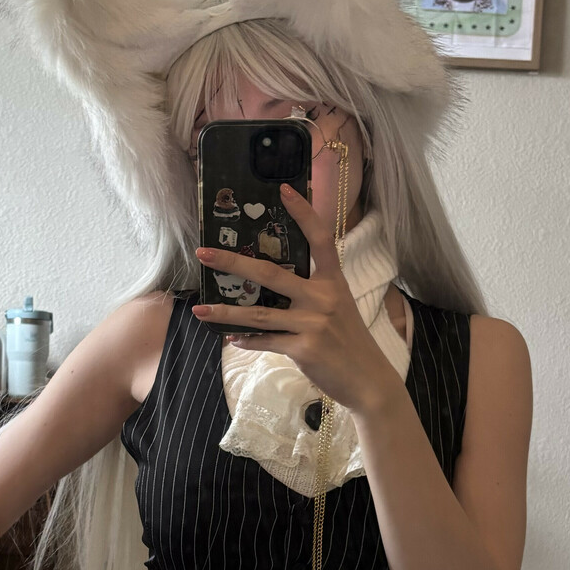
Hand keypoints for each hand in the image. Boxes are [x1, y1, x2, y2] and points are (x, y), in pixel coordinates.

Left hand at [192, 183, 400, 416]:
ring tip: (200, 310)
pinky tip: (231, 338)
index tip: (283, 189)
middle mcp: (323, 297)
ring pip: (259, 314)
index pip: (320, 238)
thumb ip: (311, 292)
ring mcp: (313, 323)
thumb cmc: (349, 341)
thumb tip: (271, 282)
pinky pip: (266, 341)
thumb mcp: (338, 307)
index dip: (303, 212)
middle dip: (233, 262)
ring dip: (226, 312)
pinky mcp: (304, 349)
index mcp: (334, 281)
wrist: (368, 380)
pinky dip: (246, 340)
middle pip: (272, 273)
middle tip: (203, 253)